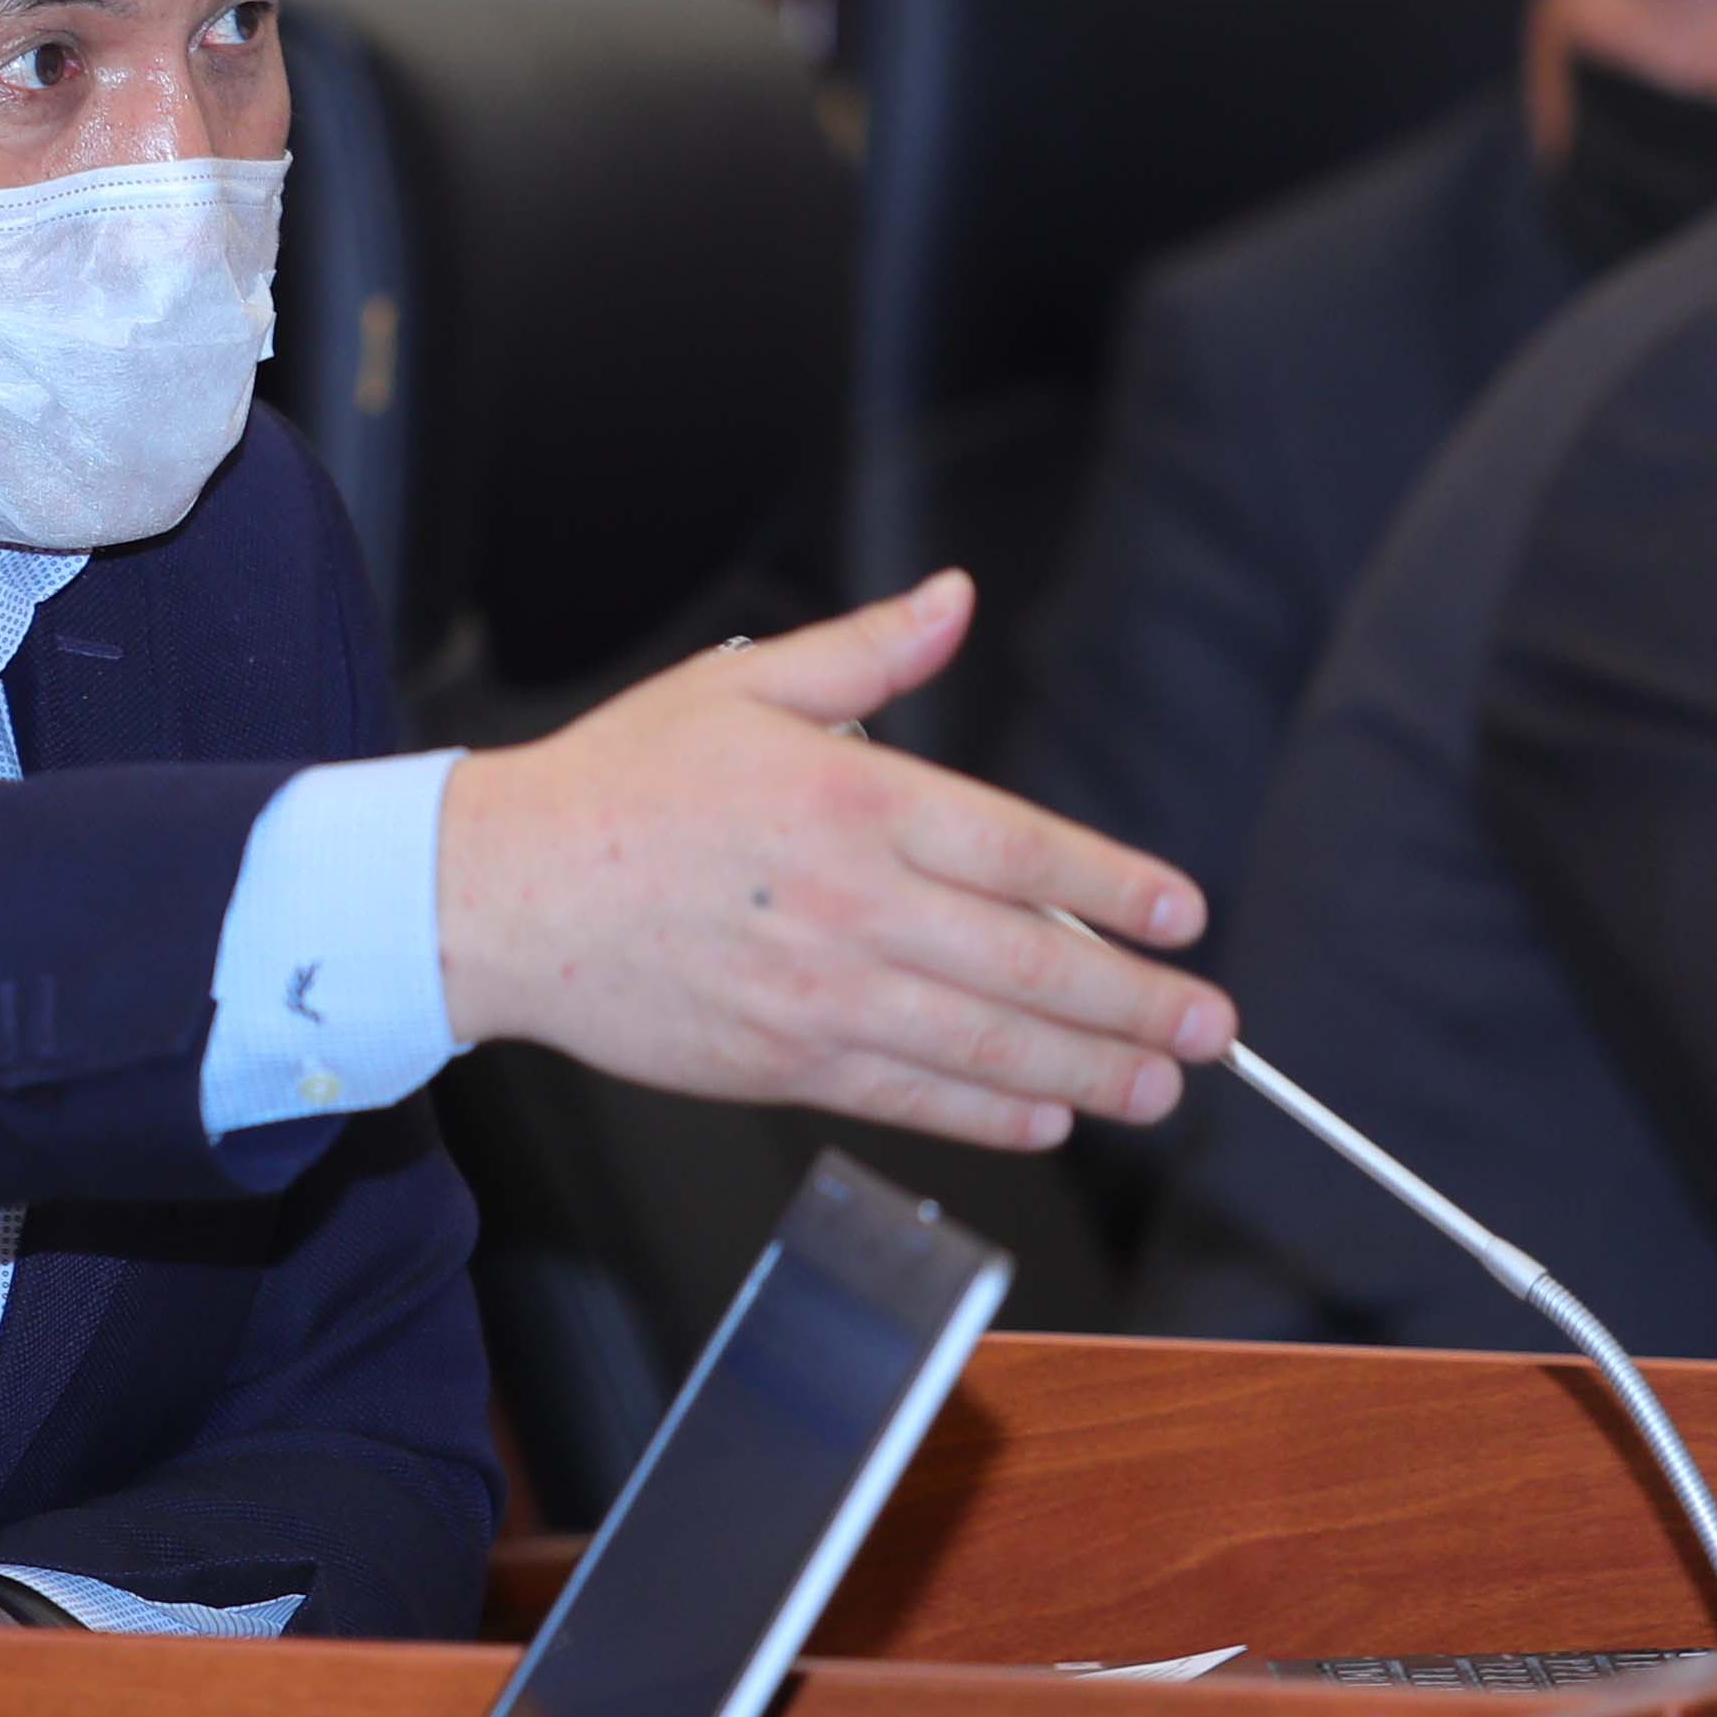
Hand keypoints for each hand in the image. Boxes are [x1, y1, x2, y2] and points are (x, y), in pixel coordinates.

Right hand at [432, 576, 1230, 1149]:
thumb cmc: (621, 786)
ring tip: (1160, 1085)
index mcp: (852, 799)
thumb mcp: (747, 683)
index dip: (1115, 887)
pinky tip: (1048, 1116)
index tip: (1182, 914)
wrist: (504, 892)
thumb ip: (870, 653)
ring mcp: (819, 994)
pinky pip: (911, 1097)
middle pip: (1027, 962)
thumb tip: (955, 600)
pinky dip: (990, 1114)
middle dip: (1137, 1001)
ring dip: (1089, 1071)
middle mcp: (850, 903)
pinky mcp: (782, 1063)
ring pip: (985, 1044)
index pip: (1020, 850)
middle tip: (1213, 1026)